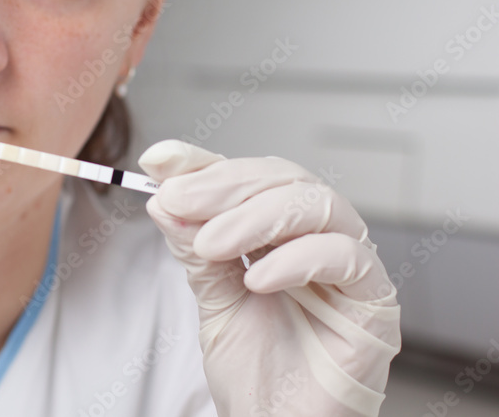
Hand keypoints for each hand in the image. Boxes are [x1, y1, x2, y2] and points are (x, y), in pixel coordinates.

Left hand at [138, 140, 400, 415]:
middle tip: (178, 199)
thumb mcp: (213, 299)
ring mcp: (351, 267)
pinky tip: (256, 278)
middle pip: (283, 181)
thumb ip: (195, 248)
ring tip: (210, 244)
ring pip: (316, 205)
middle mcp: (320, 239)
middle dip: (223, 185)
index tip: (159, 161)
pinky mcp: (375, 301)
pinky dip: (295, 259)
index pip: (249, 177)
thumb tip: (163, 197)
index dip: (205, 163)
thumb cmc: (258, 372)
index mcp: (283, 233)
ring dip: (253, 216)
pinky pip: (346, 258)